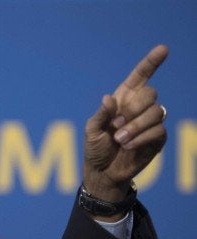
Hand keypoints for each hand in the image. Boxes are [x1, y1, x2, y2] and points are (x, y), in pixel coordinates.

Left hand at [83, 45, 168, 202]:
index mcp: (122, 99)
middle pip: (150, 93)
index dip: (151, 62)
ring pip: (156, 112)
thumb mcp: (91, 130)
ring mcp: (150, 122)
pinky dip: (140, 138)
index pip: (140, 76)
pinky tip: (128, 146)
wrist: (102, 172)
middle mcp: (138, 107)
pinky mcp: (157, 138)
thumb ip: (100, 115)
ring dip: (135, 126)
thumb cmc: (95, 148)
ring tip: (119, 139)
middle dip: (133, 108)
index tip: (163, 49)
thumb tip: (109, 99)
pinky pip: (158, 131)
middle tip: (116, 125)